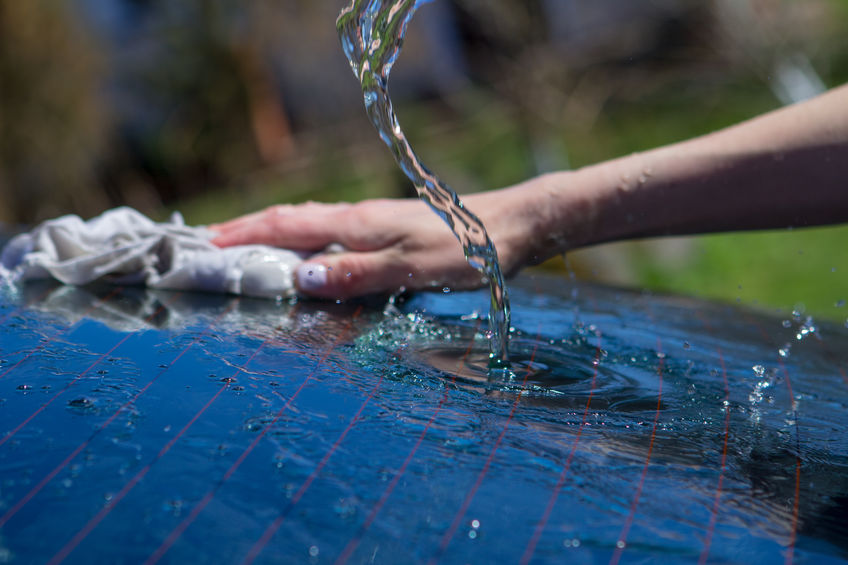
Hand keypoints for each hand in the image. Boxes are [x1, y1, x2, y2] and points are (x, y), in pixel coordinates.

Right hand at [209, 193, 537, 299]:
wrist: (512, 227)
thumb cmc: (464, 249)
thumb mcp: (410, 268)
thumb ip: (356, 273)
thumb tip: (299, 276)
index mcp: (355, 222)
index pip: (285, 224)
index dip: (244, 232)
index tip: (205, 241)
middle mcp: (358, 218)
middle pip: (290, 221)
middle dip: (249, 232)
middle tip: (213, 248)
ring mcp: (373, 224)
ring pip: (311, 227)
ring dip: (275, 237)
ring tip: (248, 254)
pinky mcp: (389, 233)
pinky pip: (333, 237)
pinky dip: (307, 246)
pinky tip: (311, 260)